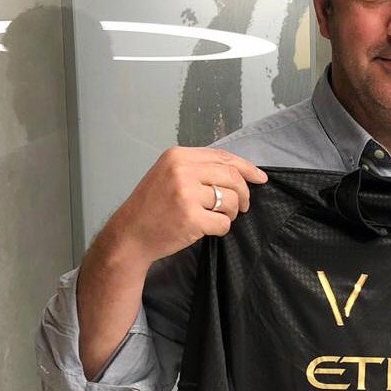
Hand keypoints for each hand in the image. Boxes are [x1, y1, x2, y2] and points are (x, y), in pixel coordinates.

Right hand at [109, 146, 267, 267]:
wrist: (130, 234)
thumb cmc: (153, 205)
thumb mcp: (169, 175)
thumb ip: (199, 169)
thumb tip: (240, 171)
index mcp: (178, 156)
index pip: (223, 157)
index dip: (247, 168)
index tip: (260, 178)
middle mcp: (182, 171)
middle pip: (232, 177)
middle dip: (244, 194)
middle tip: (243, 206)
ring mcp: (186, 195)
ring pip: (231, 200)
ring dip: (232, 213)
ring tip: (218, 217)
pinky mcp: (191, 219)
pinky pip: (224, 223)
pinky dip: (221, 228)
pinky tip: (207, 229)